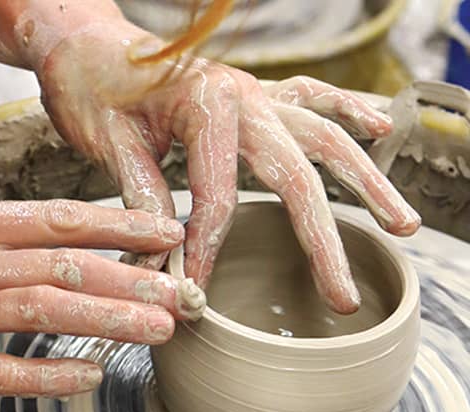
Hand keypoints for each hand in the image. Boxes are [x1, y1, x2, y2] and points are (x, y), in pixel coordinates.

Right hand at [0, 83, 204, 403]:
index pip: (57, 220)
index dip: (118, 224)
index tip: (164, 231)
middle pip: (66, 267)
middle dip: (132, 278)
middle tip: (182, 291)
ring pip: (46, 313)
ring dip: (108, 321)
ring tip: (158, 330)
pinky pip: (4, 373)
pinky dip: (49, 375)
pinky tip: (90, 376)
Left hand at [37, 21, 420, 313]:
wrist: (85, 41)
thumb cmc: (90, 85)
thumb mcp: (106, 140)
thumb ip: (142, 194)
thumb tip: (162, 260)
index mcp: (206, 103)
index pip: (219, 195)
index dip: (208, 249)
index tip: (198, 290)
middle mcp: (243, 95)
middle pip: (296, 174)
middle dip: (321, 238)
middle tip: (343, 294)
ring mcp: (255, 92)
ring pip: (324, 136)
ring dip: (365, 181)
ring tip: (402, 224)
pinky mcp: (253, 94)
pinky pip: (312, 97)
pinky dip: (348, 111)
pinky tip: (380, 127)